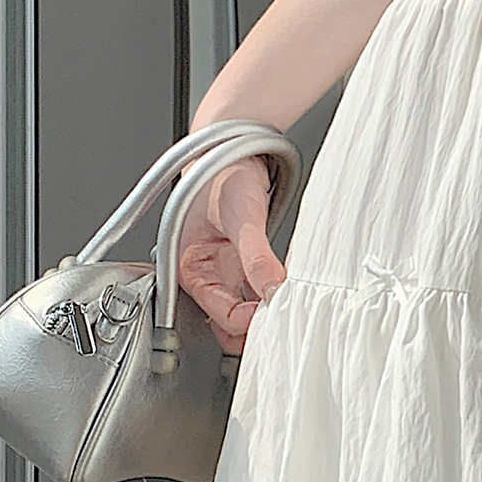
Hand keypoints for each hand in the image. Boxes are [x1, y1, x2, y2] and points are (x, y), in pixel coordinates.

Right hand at [176, 155, 284, 353]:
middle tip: (285, 323)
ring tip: (291, 310)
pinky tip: (291, 293)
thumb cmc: (221, 174)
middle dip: (255, 331)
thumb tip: (272, 289)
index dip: (249, 321)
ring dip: (267, 317)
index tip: (275, 314)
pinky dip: (274, 298)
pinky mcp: (244, 268)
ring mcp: (226, 273)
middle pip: (229, 326)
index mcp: (190, 268)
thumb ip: (256, 256)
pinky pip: (259, 294)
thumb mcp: (241, 216)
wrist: (234, 151)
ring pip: (245, 315)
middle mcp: (206, 275)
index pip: (220, 315)